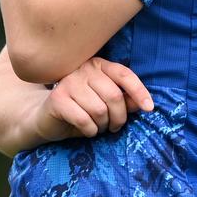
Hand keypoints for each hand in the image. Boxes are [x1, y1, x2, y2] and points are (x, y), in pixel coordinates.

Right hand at [31, 57, 152, 141]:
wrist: (47, 118)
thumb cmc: (81, 109)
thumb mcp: (106, 105)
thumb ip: (125, 100)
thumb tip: (144, 104)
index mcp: (97, 65)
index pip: (124, 74)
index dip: (139, 91)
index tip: (149, 108)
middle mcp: (82, 69)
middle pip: (113, 96)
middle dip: (118, 118)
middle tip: (113, 126)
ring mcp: (68, 82)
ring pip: (99, 110)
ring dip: (102, 125)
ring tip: (97, 126)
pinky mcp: (57, 98)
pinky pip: (84, 120)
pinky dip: (90, 131)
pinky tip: (86, 129)